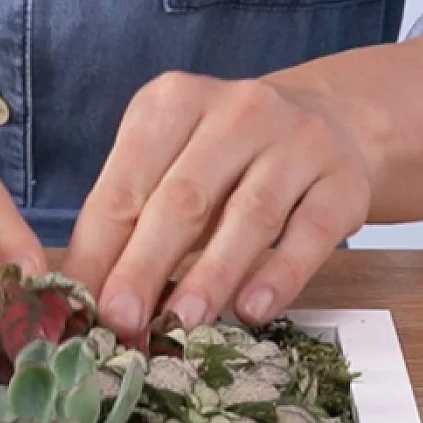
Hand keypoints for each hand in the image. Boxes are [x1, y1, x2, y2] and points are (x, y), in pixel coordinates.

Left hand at [62, 71, 378, 339]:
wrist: (325, 121)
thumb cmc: (224, 154)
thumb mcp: (169, 160)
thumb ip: (132, 215)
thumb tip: (89, 290)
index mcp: (175, 99)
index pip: (128, 179)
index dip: (101, 244)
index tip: (79, 300)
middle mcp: (238, 110)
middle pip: (185, 196)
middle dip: (146, 264)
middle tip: (121, 319)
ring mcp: (297, 141)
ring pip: (250, 215)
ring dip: (211, 274)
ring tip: (180, 323)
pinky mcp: (343, 180)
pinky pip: (310, 231)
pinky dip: (280, 273)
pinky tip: (253, 308)